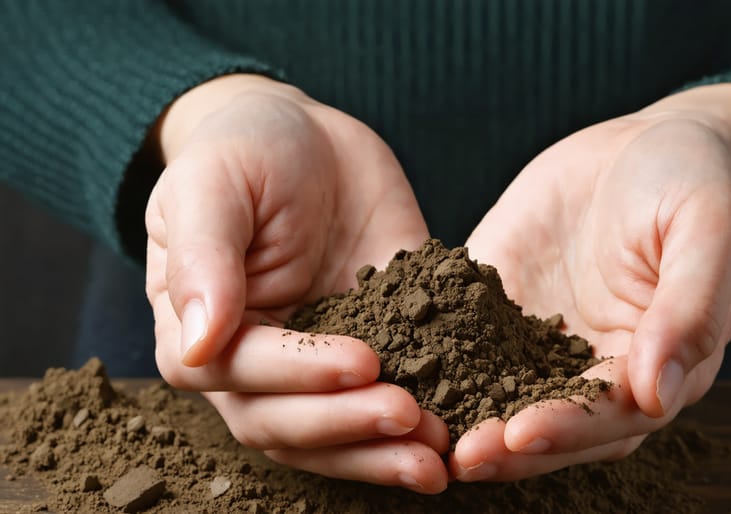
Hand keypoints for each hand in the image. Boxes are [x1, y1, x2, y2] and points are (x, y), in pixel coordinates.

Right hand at [144, 75, 447, 492]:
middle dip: (350, 428)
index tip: (363, 362)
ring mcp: (316, 366)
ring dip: (382, 452)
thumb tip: (196, 345)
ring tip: (439, 457)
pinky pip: (388, 398)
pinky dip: (419, 425)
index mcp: (203, 329)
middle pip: (287, 425)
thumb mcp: (214, 184)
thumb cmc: (246, 150)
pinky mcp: (374, 351)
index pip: (240, 374)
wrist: (311, 137)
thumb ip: (201, 258)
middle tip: (412, 420)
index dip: (300, 375)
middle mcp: (257, 364)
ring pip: (335, 435)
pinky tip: (459, 435)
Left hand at [452, 84, 730, 480]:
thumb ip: (691, 310)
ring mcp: (540, 338)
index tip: (522, 435)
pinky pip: (462, 335)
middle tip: (460, 456)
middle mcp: (593, 364)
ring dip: (464, 416)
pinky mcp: (498, 306)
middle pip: (550, 422)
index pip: (610, 414)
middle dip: (505, 444)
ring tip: (420, 430)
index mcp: (654, 362)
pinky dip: (432, 357)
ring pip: (500, 391)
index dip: (569, 429)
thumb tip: (660, 395)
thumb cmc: (692, 180)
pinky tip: (397, 367)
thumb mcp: (706, 230)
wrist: (643, 143)